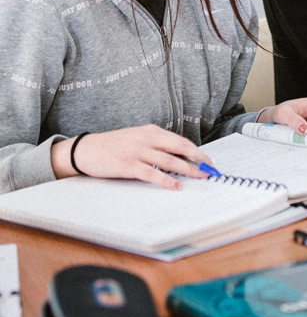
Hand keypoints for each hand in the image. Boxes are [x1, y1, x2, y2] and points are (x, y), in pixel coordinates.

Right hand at [51, 126, 205, 189]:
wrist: (85, 150)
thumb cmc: (112, 146)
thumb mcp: (136, 138)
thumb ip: (155, 144)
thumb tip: (177, 156)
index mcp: (150, 131)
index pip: (180, 140)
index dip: (196, 151)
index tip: (208, 160)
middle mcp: (146, 138)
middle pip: (180, 147)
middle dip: (198, 158)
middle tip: (211, 169)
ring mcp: (137, 151)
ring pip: (169, 160)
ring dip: (188, 169)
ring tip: (201, 177)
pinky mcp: (128, 164)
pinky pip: (151, 173)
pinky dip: (166, 180)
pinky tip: (176, 186)